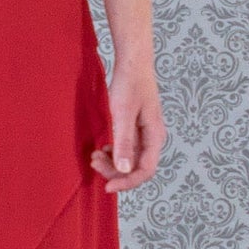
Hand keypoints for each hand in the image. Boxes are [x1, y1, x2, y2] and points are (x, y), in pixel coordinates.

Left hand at [90, 56, 164, 192]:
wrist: (132, 62)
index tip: (107, 187)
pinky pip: (126, 149)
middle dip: (115, 172)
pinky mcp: (136, 128)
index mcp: (155, 136)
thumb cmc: (130, 83)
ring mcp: (145, 133)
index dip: (126, 182)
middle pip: (137, 168)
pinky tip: (102, 147)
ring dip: (113, 163)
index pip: (145, 171)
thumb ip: (123, 142)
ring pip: (130, 160)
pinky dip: (113, 153)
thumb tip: (123, 170)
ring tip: (95, 155)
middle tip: (94, 163)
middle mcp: (152, 137)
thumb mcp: (123, 114)